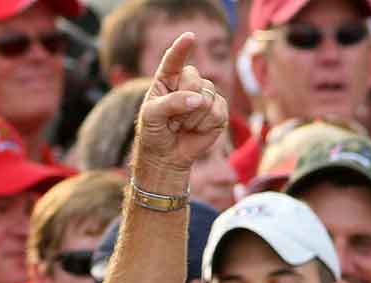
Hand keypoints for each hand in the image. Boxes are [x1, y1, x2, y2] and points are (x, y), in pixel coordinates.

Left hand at [134, 33, 229, 179]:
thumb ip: (171, 103)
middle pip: (194, 79)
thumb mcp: (152, 116)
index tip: (190, 37)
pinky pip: (218, 111)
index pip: (174, 60)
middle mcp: (187, 82)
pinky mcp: (218, 111)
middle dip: (184, 102)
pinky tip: (196, 130)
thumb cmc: (154, 133)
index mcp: (167, 78)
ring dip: (193, 117)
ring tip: (183, 125)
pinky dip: (205, 125)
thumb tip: (198, 99)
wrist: (166, 157)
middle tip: (173, 120)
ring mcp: (205, 95)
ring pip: (207, 96)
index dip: (182, 48)